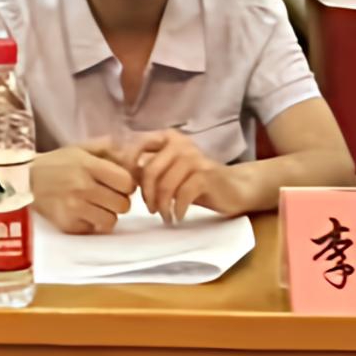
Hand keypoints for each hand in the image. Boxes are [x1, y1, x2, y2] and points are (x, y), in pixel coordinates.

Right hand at [29, 144, 136, 232]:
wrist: (24, 181)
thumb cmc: (56, 163)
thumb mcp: (81, 148)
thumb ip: (109, 149)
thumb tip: (134, 158)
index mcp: (89, 166)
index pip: (127, 183)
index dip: (126, 184)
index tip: (118, 183)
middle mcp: (83, 187)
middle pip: (123, 204)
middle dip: (118, 200)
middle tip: (107, 195)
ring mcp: (75, 208)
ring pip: (111, 220)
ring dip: (107, 214)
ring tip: (95, 205)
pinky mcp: (67, 225)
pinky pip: (93, 229)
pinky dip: (91, 223)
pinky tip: (81, 212)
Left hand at [126, 132, 244, 222]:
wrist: (233, 188)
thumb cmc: (197, 182)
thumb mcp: (170, 174)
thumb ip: (149, 171)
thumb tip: (121, 178)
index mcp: (168, 138)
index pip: (138, 145)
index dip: (127, 166)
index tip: (128, 188)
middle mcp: (180, 143)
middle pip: (150, 171)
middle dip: (146, 195)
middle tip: (151, 209)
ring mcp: (194, 157)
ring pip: (165, 186)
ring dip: (162, 207)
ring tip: (165, 216)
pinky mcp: (206, 175)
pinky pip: (182, 195)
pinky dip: (177, 210)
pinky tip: (178, 216)